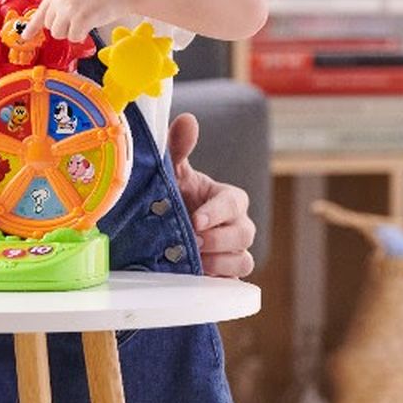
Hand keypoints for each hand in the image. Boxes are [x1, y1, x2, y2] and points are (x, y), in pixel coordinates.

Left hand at [23, 0, 136, 43]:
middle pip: (51, 26)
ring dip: (72, 32)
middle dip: (63, 27)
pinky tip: (91, 23)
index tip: (25, 36)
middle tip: (79, 19)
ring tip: (86, 19)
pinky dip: (82, 35)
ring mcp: (70, 8)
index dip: (33, 26)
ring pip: (60, 33)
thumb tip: (51, 19)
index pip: (41, 11)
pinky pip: (73, 37)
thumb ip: (62, 1)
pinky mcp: (80, 18)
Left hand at [167, 112, 255, 278]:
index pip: (234, 203)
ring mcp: (234, 252)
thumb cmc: (171, 199)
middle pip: (244, 234)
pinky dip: (219, 281)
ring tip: (193, 261)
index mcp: (227, 199)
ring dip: (219, 262)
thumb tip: (187, 120)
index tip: (196, 219)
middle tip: (192, 242)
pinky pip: (234, 282)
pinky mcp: (226, 275)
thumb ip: (178, 147)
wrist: (158, 234)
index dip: (218, 212)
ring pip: (243, 260)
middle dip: (218, 239)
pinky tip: (198, 278)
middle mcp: (237, 225)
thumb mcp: (171, 174)